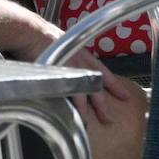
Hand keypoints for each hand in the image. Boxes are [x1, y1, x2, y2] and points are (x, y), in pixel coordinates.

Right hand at [10, 15, 131, 124]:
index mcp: (85, 57)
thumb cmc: (46, 39)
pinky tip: (70, 116)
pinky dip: (68, 106)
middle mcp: (81, 64)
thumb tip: (74, 69)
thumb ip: (74, 60)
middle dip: (103, 105)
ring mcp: (70, 71)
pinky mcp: (57, 76)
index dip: (115, 86)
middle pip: (96, 88)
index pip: (105, 74)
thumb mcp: (68, 48)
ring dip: (85, 110)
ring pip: (82, 94)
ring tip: (88, 123)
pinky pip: (66, 95)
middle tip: (109, 118)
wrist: (33, 34)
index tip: (125, 96)